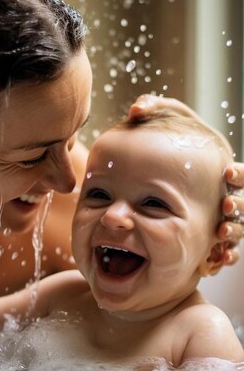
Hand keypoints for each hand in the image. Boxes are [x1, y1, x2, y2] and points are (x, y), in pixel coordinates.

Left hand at [128, 94, 243, 265]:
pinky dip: (222, 256)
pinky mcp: (212, 242)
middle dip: (237, 206)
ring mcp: (221, 221)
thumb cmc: (168, 148)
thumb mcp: (166, 126)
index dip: (239, 175)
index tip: (226, 173)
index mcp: (222, 173)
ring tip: (221, 234)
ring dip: (232, 232)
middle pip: (242, 204)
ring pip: (236, 230)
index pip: (240, 174)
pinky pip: (224, 252)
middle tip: (224, 206)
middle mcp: (225, 197)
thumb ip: (155, 109)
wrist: (158, 186)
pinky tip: (214, 261)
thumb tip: (137, 108)